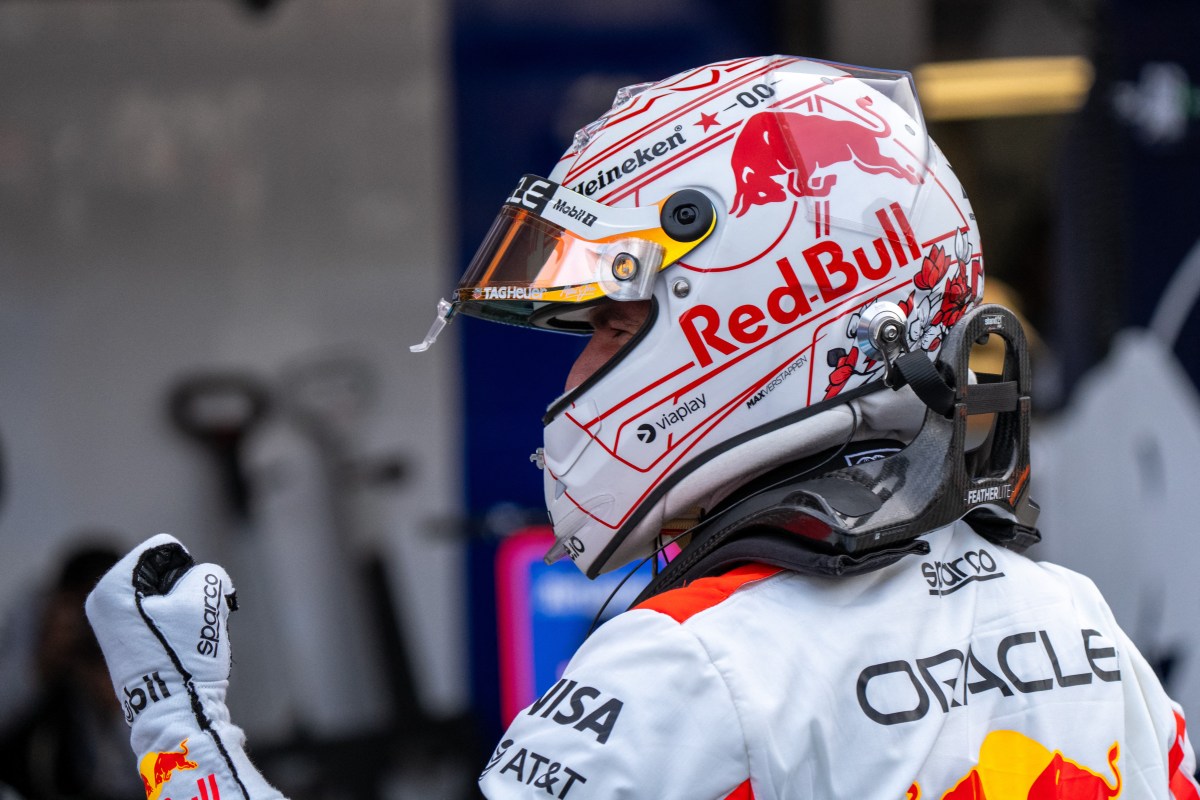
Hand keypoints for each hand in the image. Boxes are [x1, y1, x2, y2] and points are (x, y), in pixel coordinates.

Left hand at [85, 533, 237, 729]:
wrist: (175, 713)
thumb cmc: (184, 657)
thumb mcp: (205, 599)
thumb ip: (210, 572)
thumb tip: (203, 584)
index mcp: (111, 585)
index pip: (165, 549)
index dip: (188, 571)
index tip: (186, 605)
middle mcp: (102, 601)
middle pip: (164, 572)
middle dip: (187, 591)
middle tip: (191, 622)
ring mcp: (112, 624)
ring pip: (166, 595)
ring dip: (185, 610)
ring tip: (186, 639)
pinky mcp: (125, 642)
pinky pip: (159, 617)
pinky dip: (176, 626)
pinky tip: (179, 650)